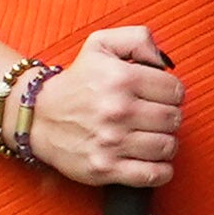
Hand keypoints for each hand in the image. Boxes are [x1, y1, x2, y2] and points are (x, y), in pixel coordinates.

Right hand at [27, 26, 182, 189]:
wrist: (37, 117)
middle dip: (169, 117)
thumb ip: (138, 39)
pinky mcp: (104, 168)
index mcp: (121, 78)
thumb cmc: (76, 82)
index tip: (160, 97)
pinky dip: (161, 171)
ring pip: (167, 146)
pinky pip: (153, 175)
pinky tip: (153, 160)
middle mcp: (117, 110)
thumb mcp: (101, 44)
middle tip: (155, 117)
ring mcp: (111, 142)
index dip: (171, 93)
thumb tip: (165, 61)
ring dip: (165, 142)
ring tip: (151, 136)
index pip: (176, 90)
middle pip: (174, 119)